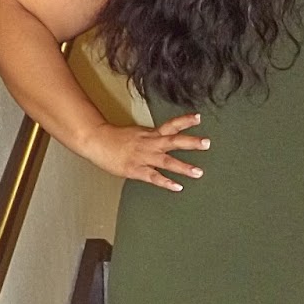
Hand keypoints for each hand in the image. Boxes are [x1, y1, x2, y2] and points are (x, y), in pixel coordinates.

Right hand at [80, 113, 209, 190]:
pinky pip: (153, 177)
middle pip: (173, 141)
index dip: (185, 121)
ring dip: (183, 167)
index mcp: (150, 134)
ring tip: (198, 172)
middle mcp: (150, 144)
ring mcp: (143, 157)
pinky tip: (177, 187)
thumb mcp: (138, 133)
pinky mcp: (136, 169)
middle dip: (191, 142)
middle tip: (207, 143)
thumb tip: (164, 138)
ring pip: (166, 161)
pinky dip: (166, 182)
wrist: (96, 141)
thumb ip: (152, 137)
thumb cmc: (115, 138)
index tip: (199, 117)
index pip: (171, 125)